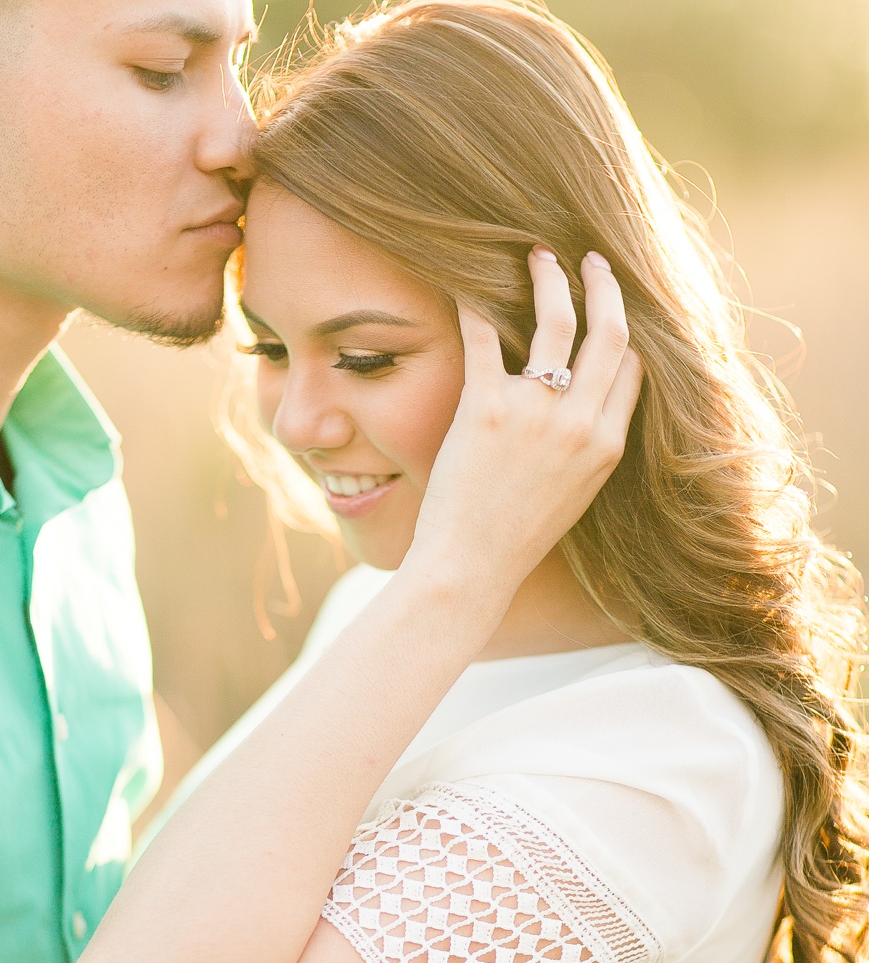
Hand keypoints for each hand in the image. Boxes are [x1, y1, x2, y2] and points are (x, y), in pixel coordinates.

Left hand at [405, 248, 642, 623]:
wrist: (471, 569)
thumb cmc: (515, 539)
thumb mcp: (574, 495)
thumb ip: (587, 448)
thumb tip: (585, 409)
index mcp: (607, 445)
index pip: (633, 366)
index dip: (626, 326)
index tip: (613, 303)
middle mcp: (580, 423)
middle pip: (610, 330)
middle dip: (604, 283)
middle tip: (589, 258)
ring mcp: (535, 413)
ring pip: (557, 319)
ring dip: (549, 277)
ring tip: (537, 255)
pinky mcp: (485, 408)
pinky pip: (483, 335)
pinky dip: (474, 300)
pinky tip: (466, 280)